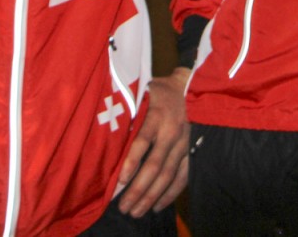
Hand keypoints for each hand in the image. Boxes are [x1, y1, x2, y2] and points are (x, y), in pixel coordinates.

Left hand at [115, 67, 189, 215]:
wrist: (188, 86)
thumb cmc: (157, 91)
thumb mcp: (141, 94)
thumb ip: (128, 113)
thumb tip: (107, 135)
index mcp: (156, 116)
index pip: (143, 141)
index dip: (132, 161)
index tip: (120, 180)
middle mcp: (171, 132)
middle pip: (155, 165)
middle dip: (139, 189)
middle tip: (123, 207)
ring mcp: (183, 144)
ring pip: (168, 175)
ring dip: (151, 196)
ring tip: (136, 211)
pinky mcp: (190, 150)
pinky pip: (182, 176)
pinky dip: (171, 193)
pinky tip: (157, 206)